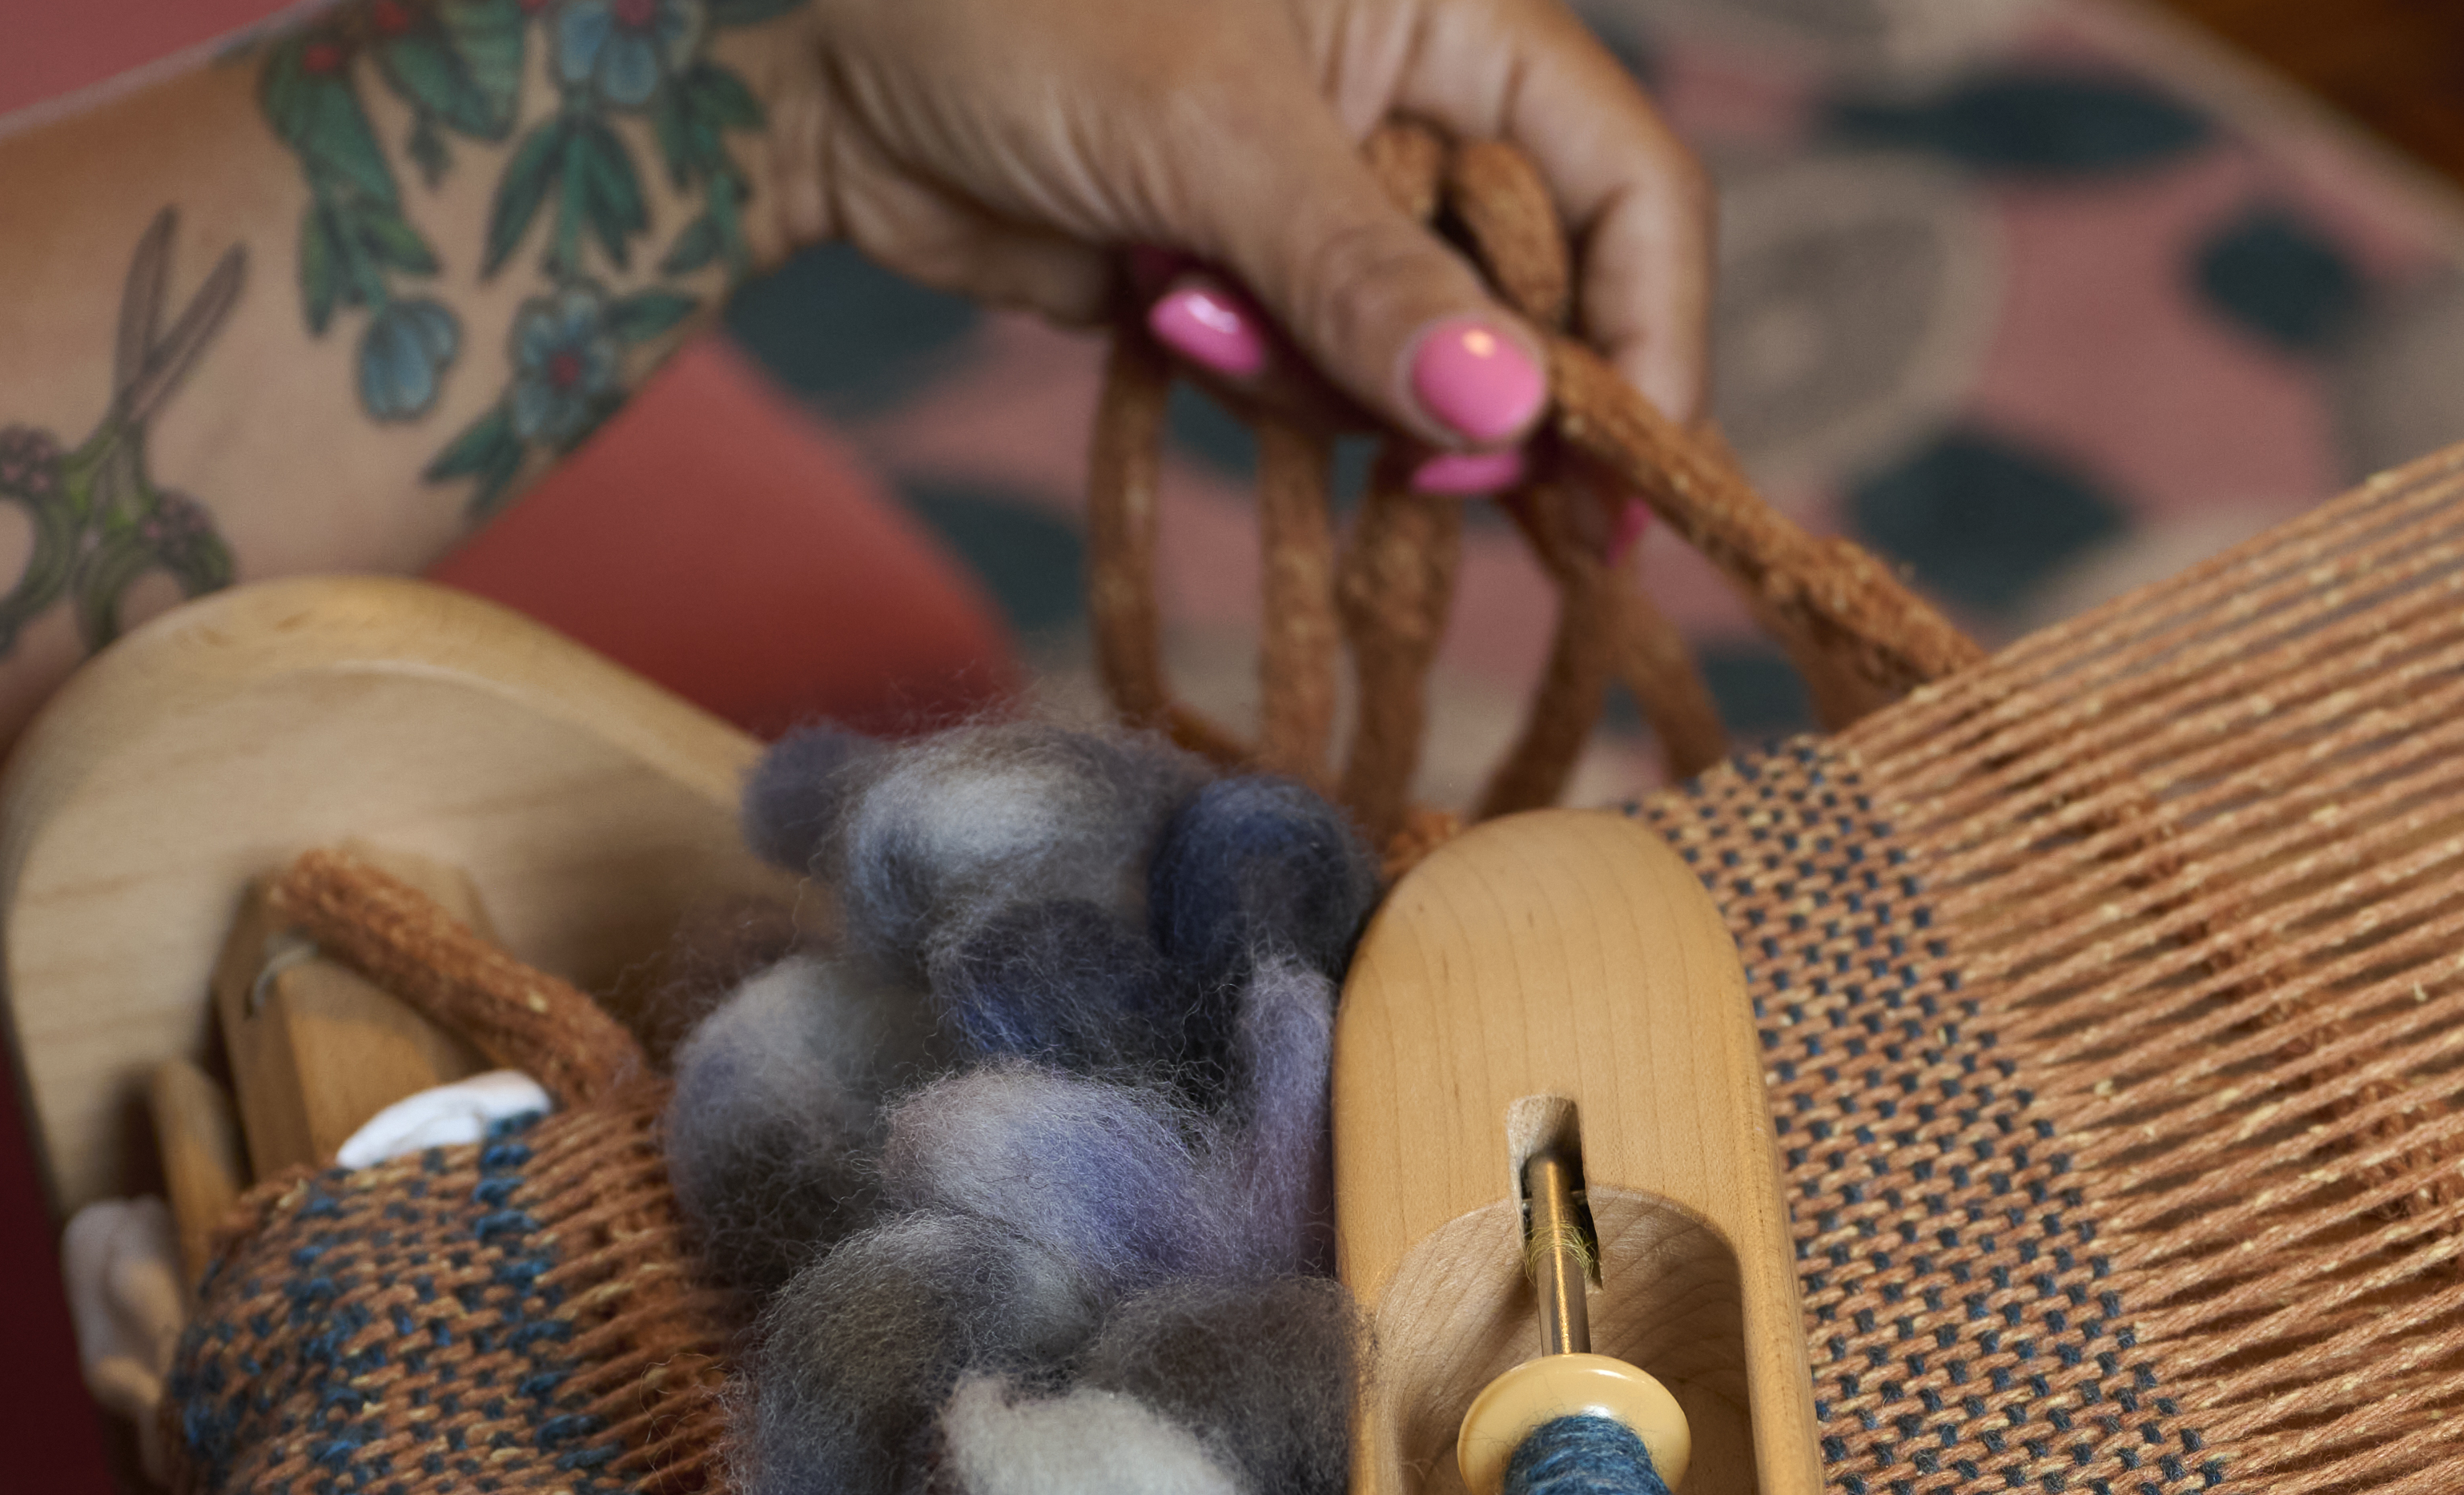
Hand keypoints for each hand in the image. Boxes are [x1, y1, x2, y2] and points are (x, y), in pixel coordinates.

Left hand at [764, 0, 1706, 448]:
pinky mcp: (1252, 277)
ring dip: (1321, 380)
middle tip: (1411, 463)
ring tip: (1183, 304)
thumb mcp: (1209, 125)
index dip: (1650, 338)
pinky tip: (1160, 314)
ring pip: (1424, 362)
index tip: (1616, 478)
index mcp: (1462, 16)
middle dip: (1471, 386)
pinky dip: (1257, 383)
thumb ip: (1367, 274)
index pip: (1634, 190)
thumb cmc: (1014, 3)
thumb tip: (1508, 416)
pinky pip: (1319, 385)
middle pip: (1547, 296)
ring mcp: (1337, 199)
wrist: (814, 53)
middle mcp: (1422, 104)